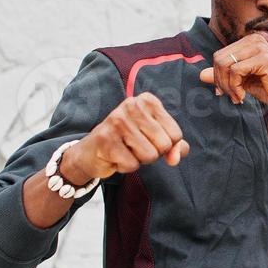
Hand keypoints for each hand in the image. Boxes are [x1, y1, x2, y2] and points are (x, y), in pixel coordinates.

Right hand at [62, 91, 189, 179]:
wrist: (91, 152)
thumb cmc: (128, 142)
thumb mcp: (155, 139)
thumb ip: (174, 147)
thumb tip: (175, 158)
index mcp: (148, 101)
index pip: (176, 135)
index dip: (165, 145)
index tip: (146, 139)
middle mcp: (132, 105)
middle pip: (164, 145)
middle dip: (153, 153)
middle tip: (134, 146)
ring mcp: (118, 121)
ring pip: (150, 156)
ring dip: (139, 160)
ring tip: (125, 150)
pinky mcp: (106, 139)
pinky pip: (132, 165)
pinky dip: (125, 166)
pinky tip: (115, 156)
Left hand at [198, 36, 267, 112]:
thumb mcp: (242, 81)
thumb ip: (223, 76)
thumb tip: (201, 75)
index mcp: (249, 41)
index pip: (219, 55)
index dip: (217, 76)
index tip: (225, 92)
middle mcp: (254, 40)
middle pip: (219, 59)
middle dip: (220, 81)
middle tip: (231, 96)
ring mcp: (259, 47)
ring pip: (226, 65)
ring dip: (227, 86)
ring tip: (237, 98)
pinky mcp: (264, 58)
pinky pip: (236, 71)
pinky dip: (234, 88)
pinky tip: (242, 97)